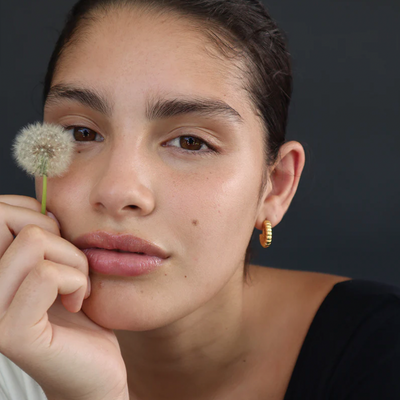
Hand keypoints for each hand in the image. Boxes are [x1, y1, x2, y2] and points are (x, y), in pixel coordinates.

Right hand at [0, 196, 128, 399]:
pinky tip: (77, 303)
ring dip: (73, 260)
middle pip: (7, 215)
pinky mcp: (9, 331)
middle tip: (71, 266)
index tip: (59, 246)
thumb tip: (42, 201)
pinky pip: (47, 274)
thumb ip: (41, 234)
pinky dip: (76, 281)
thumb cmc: (78, 309)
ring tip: (77, 287)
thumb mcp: (59, 260)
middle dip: (57, 234)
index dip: (40, 216)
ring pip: (33, 240)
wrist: (94, 367)